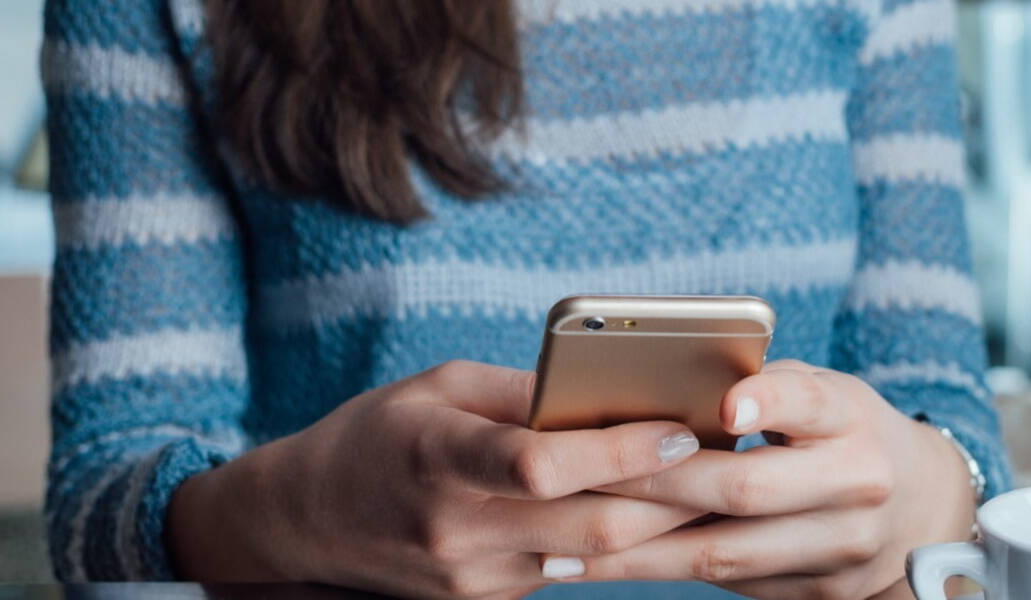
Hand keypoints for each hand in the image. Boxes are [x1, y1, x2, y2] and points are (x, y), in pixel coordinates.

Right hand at [167, 360, 708, 597]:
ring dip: (655, 524)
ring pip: (591, 558)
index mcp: (439, 458)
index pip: (542, 465)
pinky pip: (569, 571)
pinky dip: (613, 542)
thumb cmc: (380, 435)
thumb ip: (524, 392)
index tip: (679, 430)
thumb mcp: (439, 387)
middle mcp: (457, 528)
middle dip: (669, 497)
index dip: (620, 452)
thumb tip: (614, 386)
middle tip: (726, 461)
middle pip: (589, 526)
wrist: (304, 525)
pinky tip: (648, 511)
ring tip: (706, 483)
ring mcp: (472, 578)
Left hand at [578, 360, 980, 598]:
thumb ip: (763, 390)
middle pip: (746, 489)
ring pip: (726, 553)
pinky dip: (660, 573)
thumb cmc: (844, 432)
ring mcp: (842, 546)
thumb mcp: (824, 395)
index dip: (768, 401)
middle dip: (654, 487)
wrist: (920, 508)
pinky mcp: (820, 591)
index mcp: (853, 417)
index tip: (725, 405)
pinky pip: (728, 583)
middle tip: (576, 481)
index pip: (810, 402)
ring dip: (636, 553)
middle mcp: (857, 483)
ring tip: (561, 549)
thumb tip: (659, 393)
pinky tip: (603, 566)